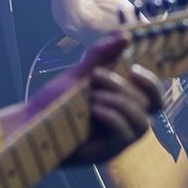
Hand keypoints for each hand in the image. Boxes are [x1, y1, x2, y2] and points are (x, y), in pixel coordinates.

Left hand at [9, 35, 161, 165]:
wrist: (32, 124)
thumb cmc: (56, 102)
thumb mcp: (80, 73)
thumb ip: (101, 54)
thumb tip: (125, 35)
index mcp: (124, 105)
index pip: (156, 99)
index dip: (152, 84)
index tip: (133, 69)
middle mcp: (126, 123)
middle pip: (148, 105)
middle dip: (122, 86)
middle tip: (96, 76)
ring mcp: (118, 139)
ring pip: (142, 123)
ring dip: (119, 102)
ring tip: (92, 96)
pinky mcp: (108, 152)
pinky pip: (124, 134)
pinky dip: (111, 116)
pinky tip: (93, 109)